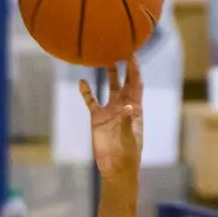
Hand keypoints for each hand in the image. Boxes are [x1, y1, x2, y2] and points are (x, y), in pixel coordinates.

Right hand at [80, 59, 143, 181]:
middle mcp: (123, 106)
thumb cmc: (127, 155)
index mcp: (135, 109)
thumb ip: (126, 121)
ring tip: (104, 57)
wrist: (116, 169)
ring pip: (110, 87)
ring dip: (108, 74)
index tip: (132, 53)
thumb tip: (127, 105)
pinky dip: (87, 92)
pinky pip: (92, 101)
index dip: (134, 69)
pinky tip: (81, 81)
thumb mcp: (128, 137)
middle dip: (124, 66)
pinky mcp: (98, 119)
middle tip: (120, 47)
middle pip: (124, 81)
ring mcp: (110, 111)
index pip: (136, 84)